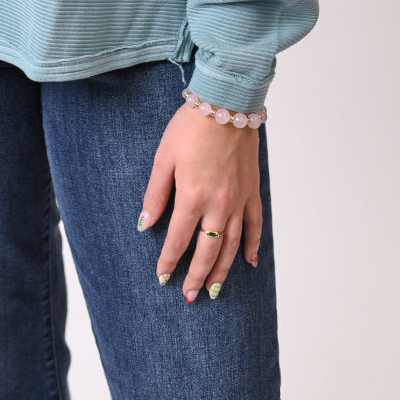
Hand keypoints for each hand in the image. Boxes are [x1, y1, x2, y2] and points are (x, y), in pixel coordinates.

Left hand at [137, 103, 261, 301]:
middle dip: (197, 276)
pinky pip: (255, 224)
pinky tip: (249, 261)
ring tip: (215, 290)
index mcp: (192, 196)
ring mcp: (239, 199)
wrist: (226, 103)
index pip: (178, 239)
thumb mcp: (163, 157)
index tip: (163, 276)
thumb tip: (145, 223)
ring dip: (223, 269)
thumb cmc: (190, 127)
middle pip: (208, 250)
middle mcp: (218, 204)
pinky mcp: (252, 190)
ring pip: (232, 244)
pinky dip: (253, 244)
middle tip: (189, 296)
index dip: (169, 261)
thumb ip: (155, 194)